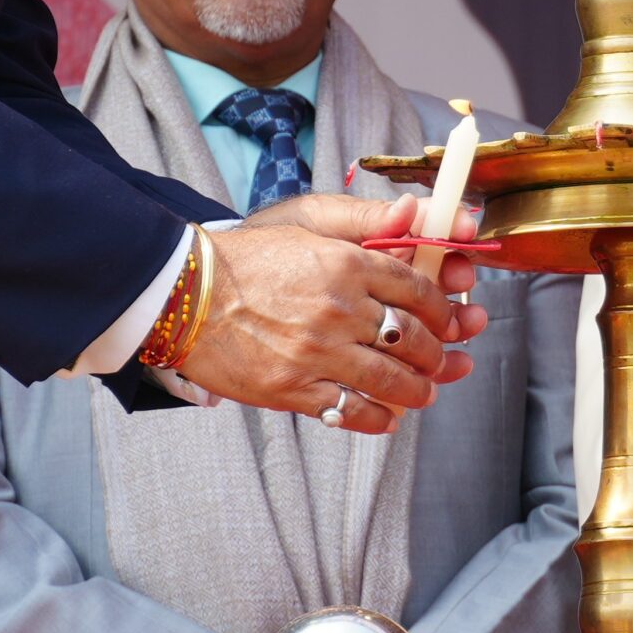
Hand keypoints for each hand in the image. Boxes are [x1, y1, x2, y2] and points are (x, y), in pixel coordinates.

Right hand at [179, 196, 485, 434]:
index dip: (443, 309)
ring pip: (389, 380)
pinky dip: (377, 418)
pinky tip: (386, 417)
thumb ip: (364, 220)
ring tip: (423, 392)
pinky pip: (350, 410)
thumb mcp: (305, 222)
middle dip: (437, 353)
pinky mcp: (291, 387)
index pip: (417, 289)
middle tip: (442, 360)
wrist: (183, 291)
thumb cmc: (246, 257)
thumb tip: (414, 214)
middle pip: (412, 338)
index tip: (449, 319)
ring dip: (416, 390)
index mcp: (346, 263)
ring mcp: (316, 352)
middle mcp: (338, 309)